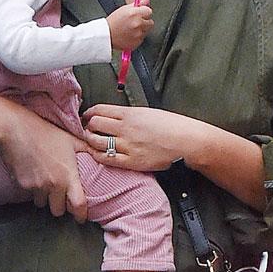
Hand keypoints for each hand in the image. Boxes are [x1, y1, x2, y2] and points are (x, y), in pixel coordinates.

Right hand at [0, 104, 90, 221]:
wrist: (15, 130)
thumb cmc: (45, 132)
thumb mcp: (71, 139)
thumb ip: (87, 150)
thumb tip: (101, 152)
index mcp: (68, 176)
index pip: (78, 205)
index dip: (81, 215)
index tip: (81, 218)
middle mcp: (53, 185)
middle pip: (58, 211)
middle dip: (60, 206)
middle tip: (61, 196)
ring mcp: (36, 187)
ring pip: (43, 204)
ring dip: (45, 198)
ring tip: (46, 183)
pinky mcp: (23, 186)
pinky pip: (30, 195)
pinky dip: (33, 190)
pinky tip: (33, 175)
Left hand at [81, 103, 205, 172]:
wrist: (186, 141)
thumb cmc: (171, 125)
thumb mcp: (148, 112)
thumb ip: (129, 115)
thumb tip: (114, 117)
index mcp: (130, 113)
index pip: (99, 110)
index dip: (89, 113)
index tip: (86, 115)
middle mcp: (126, 128)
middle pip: (95, 124)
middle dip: (88, 126)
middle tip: (87, 129)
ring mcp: (128, 146)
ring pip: (97, 141)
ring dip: (90, 140)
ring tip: (91, 140)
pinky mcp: (132, 161)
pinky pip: (107, 158)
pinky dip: (98, 155)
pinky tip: (97, 153)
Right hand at [106, 0, 152, 51]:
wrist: (106, 35)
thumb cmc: (113, 22)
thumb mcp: (124, 9)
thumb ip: (138, 4)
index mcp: (134, 14)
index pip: (149, 11)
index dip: (145, 12)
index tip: (141, 13)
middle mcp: (137, 24)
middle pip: (150, 22)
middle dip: (145, 21)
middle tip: (135, 22)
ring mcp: (137, 34)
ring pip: (147, 31)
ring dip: (142, 29)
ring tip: (131, 29)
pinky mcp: (137, 43)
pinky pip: (142, 39)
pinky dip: (138, 37)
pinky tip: (130, 35)